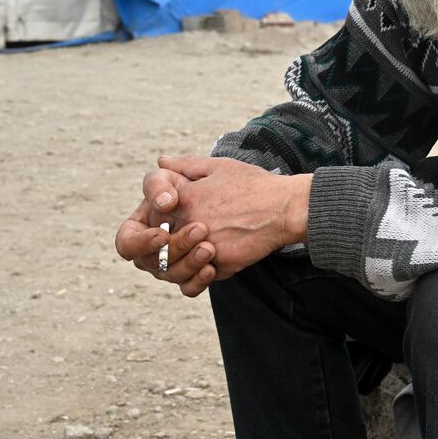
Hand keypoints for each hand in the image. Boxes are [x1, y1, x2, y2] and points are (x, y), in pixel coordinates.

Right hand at [115, 167, 217, 296]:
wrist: (227, 201)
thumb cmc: (191, 186)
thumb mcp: (174, 177)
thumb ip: (159, 184)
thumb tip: (163, 201)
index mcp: (138, 229)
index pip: (126, 243)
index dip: (140, 243)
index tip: (162, 233)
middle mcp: (149, 252)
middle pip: (152, 262)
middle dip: (176, 247)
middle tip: (201, 229)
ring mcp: (169, 267)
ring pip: (172, 275)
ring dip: (190, 263)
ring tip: (210, 247)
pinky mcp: (190, 276)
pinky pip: (189, 288)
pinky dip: (198, 281)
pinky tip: (212, 268)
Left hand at [156, 156, 309, 279]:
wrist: (286, 208)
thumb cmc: (255, 185)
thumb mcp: (220, 166)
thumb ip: (186, 165)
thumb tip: (162, 162)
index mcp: (184, 200)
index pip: (151, 218)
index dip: (156, 223)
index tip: (167, 222)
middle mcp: (189, 224)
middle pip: (161, 245)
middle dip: (170, 245)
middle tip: (187, 240)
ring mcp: (204, 247)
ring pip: (177, 267)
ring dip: (186, 262)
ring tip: (204, 250)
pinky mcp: (221, 265)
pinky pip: (201, 277)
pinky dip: (206, 273)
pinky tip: (218, 260)